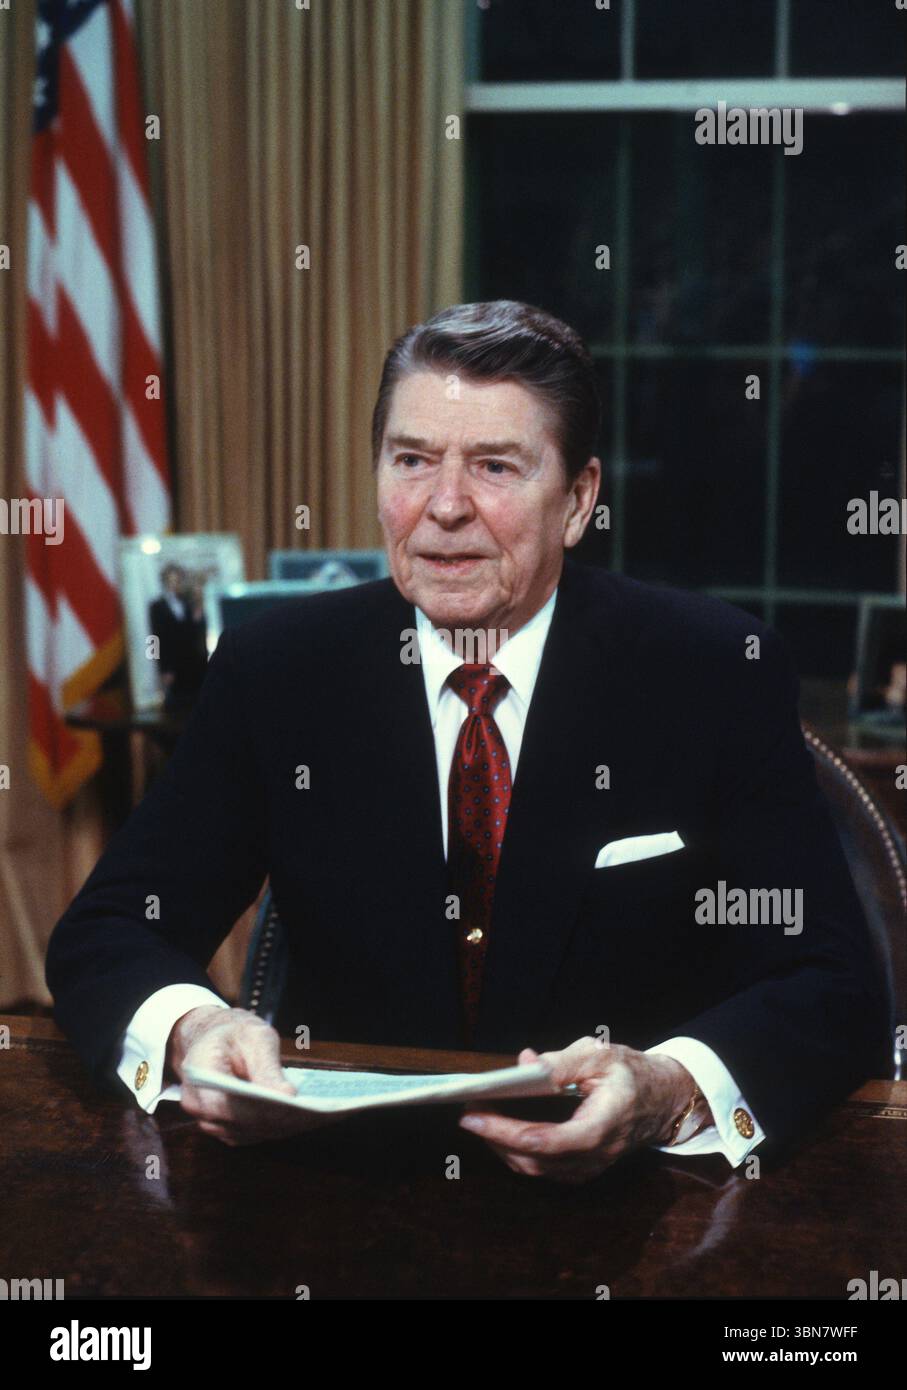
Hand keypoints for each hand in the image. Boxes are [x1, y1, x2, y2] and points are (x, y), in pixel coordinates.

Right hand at [168, 1006, 334, 1145]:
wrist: (214, 1038)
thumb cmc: (236, 1033)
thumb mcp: (256, 1037)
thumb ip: (268, 1067)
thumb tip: (288, 1096)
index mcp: (199, 1072)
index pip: (224, 1102)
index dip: (256, 1108)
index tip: (289, 1106)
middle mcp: (197, 1103)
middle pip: (237, 1122)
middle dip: (273, 1119)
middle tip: (309, 1113)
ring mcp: (208, 1119)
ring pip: (245, 1132)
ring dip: (275, 1127)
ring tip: (309, 1117)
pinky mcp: (223, 1128)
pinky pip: (248, 1134)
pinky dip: (271, 1128)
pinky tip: (297, 1119)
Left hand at [458, 1036, 708, 1183]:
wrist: (663, 1100)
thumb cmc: (632, 1073)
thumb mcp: (601, 1055)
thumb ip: (562, 1063)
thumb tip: (525, 1065)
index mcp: (602, 1126)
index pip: (548, 1141)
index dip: (506, 1131)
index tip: (474, 1115)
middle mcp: (594, 1156)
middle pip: (534, 1160)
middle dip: (494, 1137)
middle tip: (467, 1109)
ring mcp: (588, 1168)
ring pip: (534, 1169)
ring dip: (501, 1145)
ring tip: (479, 1115)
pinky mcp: (582, 1169)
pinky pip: (542, 1168)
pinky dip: (516, 1151)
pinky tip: (501, 1128)